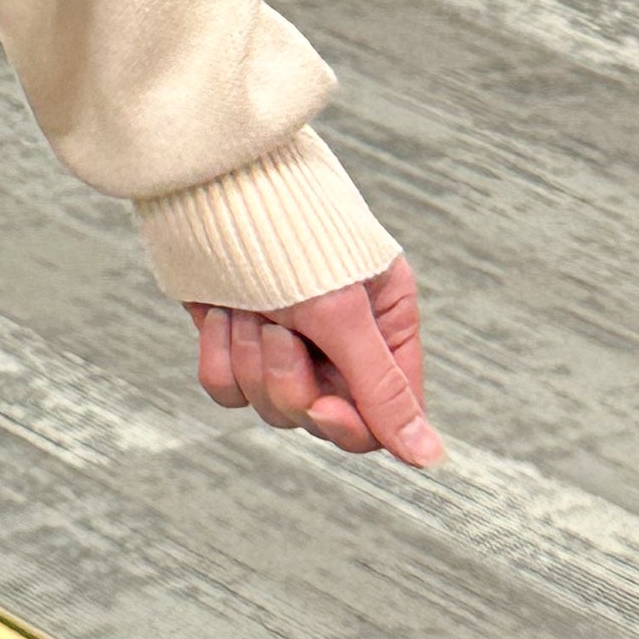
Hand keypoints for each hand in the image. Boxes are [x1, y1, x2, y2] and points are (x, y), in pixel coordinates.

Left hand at [184, 251, 441, 468]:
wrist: (209, 182)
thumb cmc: (288, 233)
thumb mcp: (341, 312)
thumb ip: (383, 388)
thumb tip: (429, 456)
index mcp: (384, 328)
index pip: (382, 418)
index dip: (350, 426)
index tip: (323, 405)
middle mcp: (338, 342)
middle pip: (319, 418)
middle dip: (290, 380)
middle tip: (278, 329)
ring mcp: (283, 341)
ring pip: (269, 404)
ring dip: (252, 358)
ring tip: (249, 308)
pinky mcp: (234, 338)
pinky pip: (226, 387)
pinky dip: (218, 354)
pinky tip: (218, 313)